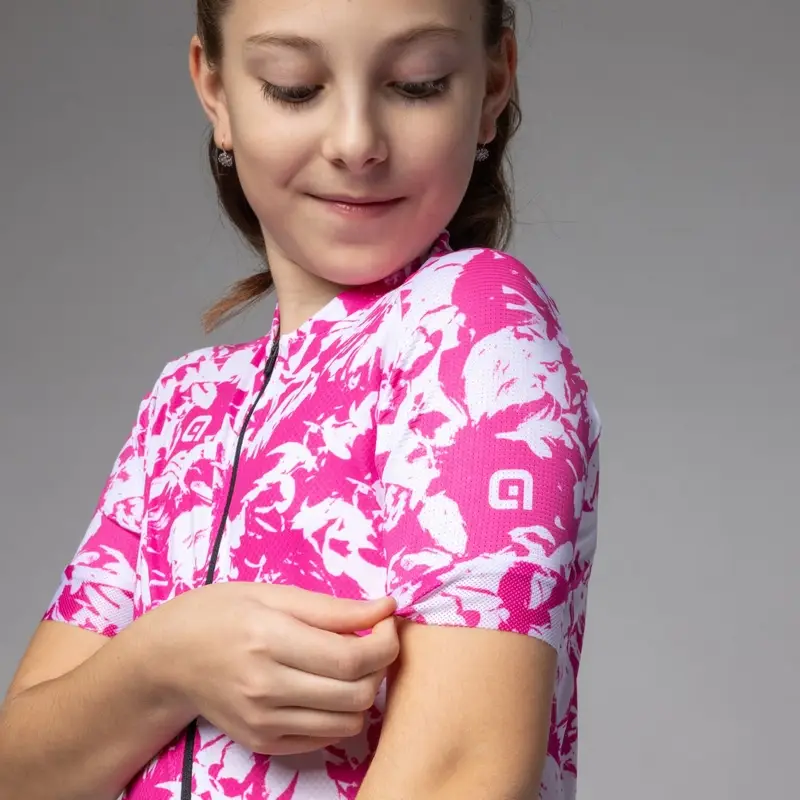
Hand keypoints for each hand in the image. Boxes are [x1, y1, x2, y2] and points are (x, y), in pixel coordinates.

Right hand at [148, 583, 398, 754]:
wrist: (166, 659)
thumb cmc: (219, 613)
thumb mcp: (272, 593)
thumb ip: (332, 608)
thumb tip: (386, 608)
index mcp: (268, 639)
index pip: (351, 657)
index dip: (386, 641)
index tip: (388, 621)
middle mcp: (265, 688)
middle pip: (356, 693)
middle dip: (380, 666)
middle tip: (373, 640)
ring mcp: (263, 722)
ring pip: (348, 722)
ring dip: (363, 692)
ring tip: (349, 664)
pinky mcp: (263, 743)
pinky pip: (325, 738)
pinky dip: (339, 712)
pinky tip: (326, 685)